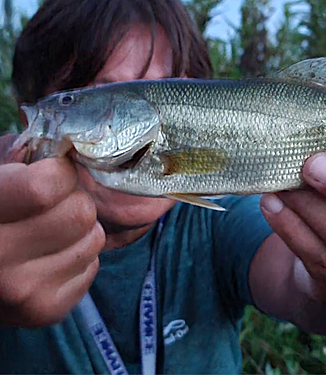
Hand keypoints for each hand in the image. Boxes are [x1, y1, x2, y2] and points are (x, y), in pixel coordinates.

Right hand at [0, 135, 103, 326]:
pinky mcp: (46, 311)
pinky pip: (92, 266)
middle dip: (73, 200)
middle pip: (80, 213)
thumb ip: (21, 153)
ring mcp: (22, 291)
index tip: (52, 173)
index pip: (46, 187)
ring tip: (50, 232)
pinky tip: (50, 257)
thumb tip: (67, 144)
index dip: (59, 173)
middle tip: (52, 205)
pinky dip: (79, 257)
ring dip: (81, 230)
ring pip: (93, 239)